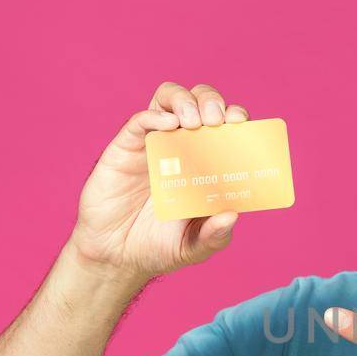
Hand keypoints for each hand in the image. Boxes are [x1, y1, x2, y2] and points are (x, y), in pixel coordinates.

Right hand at [68, 81, 249, 281]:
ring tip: (193, 122)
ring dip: (185, 100)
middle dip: (212, 101)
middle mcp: (183, 146)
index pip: (226, 127)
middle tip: (216, 121)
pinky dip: (154, 115)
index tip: (241, 124)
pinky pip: (140, 120)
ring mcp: (154, 144)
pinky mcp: (126, 148)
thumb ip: (215, 236)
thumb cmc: (158, 247)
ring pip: (169, 99)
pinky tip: (168, 126)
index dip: (236, 118)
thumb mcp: (193, 247)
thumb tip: (233, 215)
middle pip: (201, 102)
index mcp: (206, 163)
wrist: (115, 256)